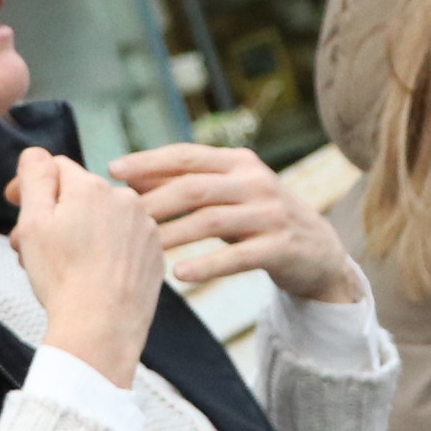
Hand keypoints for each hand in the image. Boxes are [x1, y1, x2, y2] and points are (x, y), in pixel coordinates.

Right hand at [9, 147, 163, 387]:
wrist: (101, 329)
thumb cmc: (62, 278)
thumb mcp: (34, 222)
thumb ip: (35, 177)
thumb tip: (37, 154)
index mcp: (91, 187)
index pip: (55, 167)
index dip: (29, 186)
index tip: (12, 205)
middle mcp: (125, 199)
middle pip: (78, 196)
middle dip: (52, 215)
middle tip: (27, 248)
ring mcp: (145, 228)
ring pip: (102, 220)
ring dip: (80, 233)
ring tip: (59, 265)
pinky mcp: (154, 256)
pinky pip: (123, 243)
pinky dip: (105, 253)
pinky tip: (89, 276)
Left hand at [113, 143, 360, 305]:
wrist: (317, 250)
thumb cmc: (257, 219)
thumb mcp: (228, 195)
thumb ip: (187, 184)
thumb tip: (129, 180)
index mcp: (238, 162)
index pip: (186, 156)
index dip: (149, 162)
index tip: (113, 171)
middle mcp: (255, 181)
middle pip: (194, 187)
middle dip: (153, 202)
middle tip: (118, 219)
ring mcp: (270, 213)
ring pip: (211, 220)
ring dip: (173, 235)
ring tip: (142, 249)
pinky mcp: (281, 246)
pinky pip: (238, 257)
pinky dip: (207, 266)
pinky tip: (180, 274)